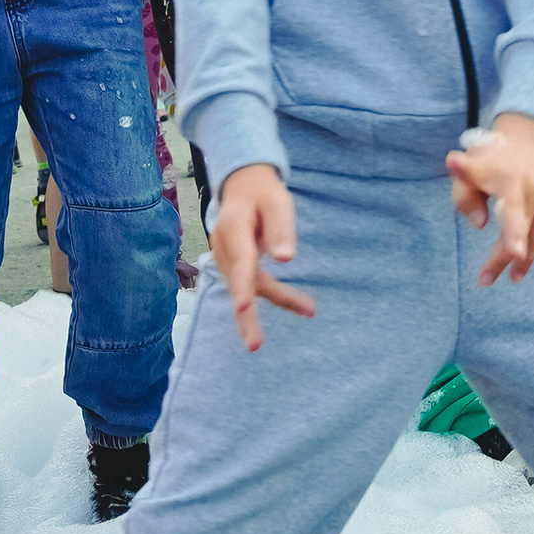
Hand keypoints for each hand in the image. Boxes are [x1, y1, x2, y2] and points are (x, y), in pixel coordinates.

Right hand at [208, 162, 314, 350]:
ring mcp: (228, 260)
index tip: (245, 306)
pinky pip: (254, 286)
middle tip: (254, 345)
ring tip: (307, 311)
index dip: (242, 285)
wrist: (243, 188)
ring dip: (275, 304)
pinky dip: (277, 296)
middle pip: (237, 285)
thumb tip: (287, 259)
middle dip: (245, 317)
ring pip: (248, 289)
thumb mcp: (277, 203)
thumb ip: (280, 229)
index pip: (239, 260)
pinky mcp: (237, 268)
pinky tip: (303, 306)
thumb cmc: (263, 194)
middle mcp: (225, 248)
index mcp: (233, 228)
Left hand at [446, 113, 533, 284]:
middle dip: (502, 255)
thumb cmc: (491, 158)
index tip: (514, 252)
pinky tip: (516, 273)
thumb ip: (465, 194)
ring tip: (492, 279)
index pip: (512, 208)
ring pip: (531, 236)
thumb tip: (479, 225)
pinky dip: (528, 256)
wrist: (529, 142)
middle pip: (518, 228)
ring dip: (515, 261)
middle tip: (483, 279)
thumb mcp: (468, 167)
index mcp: (510, 178)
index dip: (514, 232)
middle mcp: (533, 190)